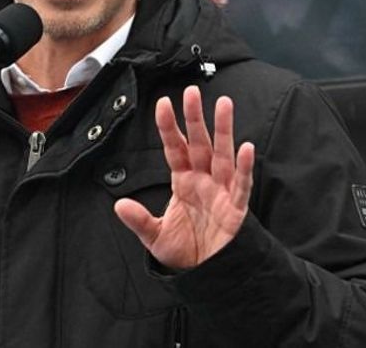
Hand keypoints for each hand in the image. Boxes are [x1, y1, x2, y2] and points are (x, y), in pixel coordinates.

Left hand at [115, 86, 255, 270]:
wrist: (208, 274)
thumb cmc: (185, 252)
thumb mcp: (155, 237)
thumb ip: (140, 220)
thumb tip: (119, 205)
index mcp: (184, 182)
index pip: (175, 149)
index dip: (169, 127)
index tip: (162, 103)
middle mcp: (203, 181)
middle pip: (199, 143)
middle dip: (195, 118)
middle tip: (192, 91)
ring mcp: (221, 191)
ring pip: (223, 155)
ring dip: (224, 130)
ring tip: (224, 104)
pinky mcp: (236, 208)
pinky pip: (241, 184)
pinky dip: (244, 167)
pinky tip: (246, 148)